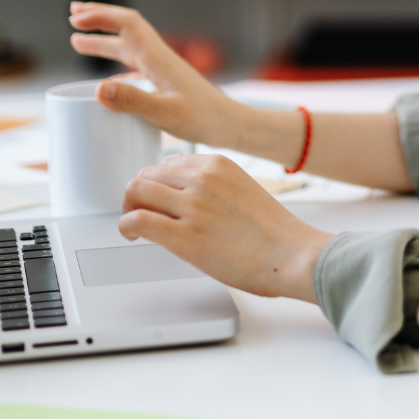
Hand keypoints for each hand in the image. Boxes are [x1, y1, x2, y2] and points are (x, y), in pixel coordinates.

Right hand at [69, 2, 234, 146]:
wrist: (232, 126)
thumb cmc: (205, 120)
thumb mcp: (166, 113)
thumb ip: (134, 101)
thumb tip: (100, 87)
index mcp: (158, 59)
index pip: (127, 23)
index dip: (100, 16)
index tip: (75, 18)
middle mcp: (159, 59)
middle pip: (127, 28)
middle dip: (99, 18)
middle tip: (73, 13)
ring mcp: (163, 71)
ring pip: (129, 48)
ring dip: (104, 41)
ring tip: (77, 40)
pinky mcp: (167, 84)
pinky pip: (136, 68)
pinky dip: (117, 66)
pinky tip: (108, 82)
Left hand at [119, 154, 330, 300]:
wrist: (292, 255)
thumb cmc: (274, 233)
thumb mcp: (244, 190)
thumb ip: (214, 186)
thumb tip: (185, 193)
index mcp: (218, 165)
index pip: (169, 163)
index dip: (159, 183)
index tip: (158, 199)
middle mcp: (202, 179)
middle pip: (147, 174)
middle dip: (140, 195)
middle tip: (143, 213)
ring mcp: (192, 206)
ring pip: (135, 191)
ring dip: (129, 209)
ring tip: (136, 226)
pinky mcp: (184, 236)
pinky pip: (136, 219)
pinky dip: (126, 226)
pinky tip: (133, 236)